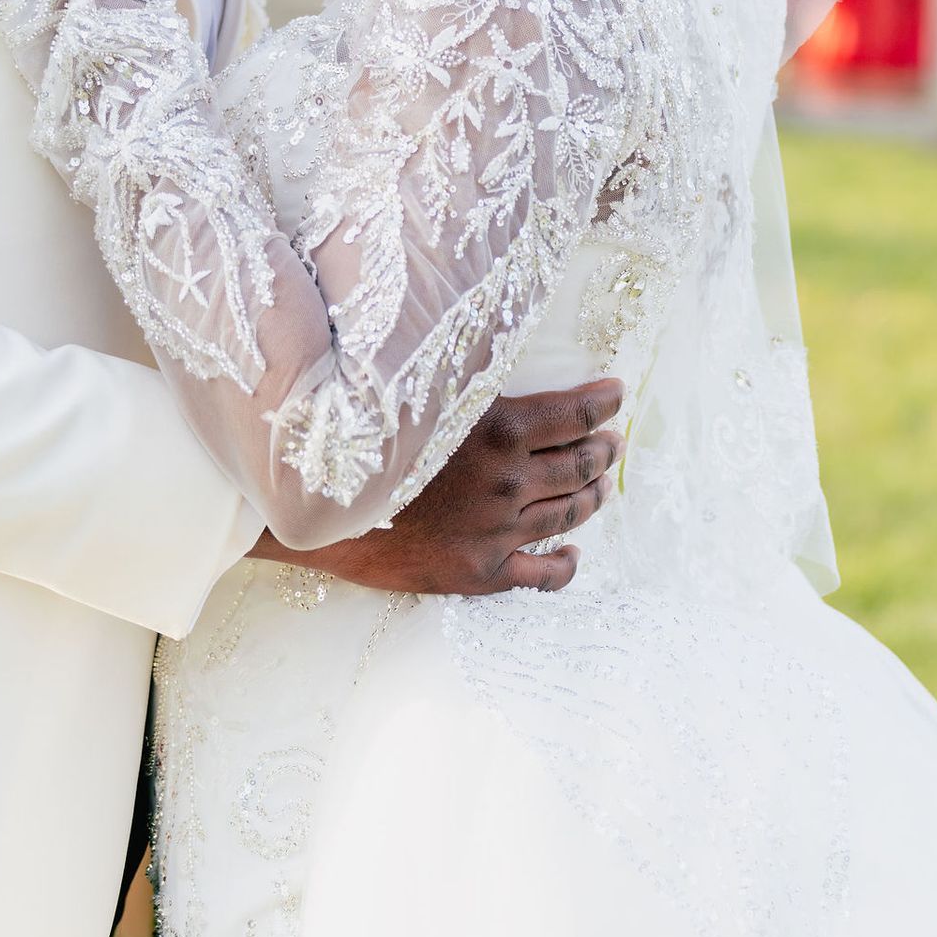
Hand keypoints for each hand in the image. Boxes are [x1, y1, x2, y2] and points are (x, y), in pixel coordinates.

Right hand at [253, 381, 624, 596]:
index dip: (604, 404)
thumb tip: (493, 361)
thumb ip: (468, 386)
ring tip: (604, 484)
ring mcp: (498, 531)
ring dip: (593, 496)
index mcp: (499, 431)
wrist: (319, 508)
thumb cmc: (364, 442)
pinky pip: (540, 575)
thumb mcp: (422, 398)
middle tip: (614, 441)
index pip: (575, 414)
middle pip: (579, 464)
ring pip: (568, 513)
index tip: (617, 394)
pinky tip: (574, 555)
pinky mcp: (481, 571)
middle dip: (604, 450)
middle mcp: (508, 481)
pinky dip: (565, 564)